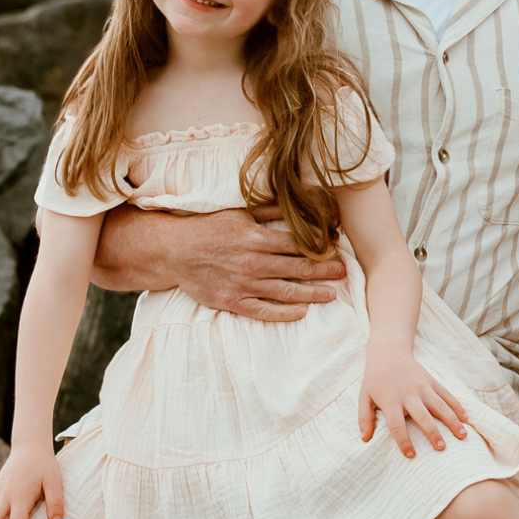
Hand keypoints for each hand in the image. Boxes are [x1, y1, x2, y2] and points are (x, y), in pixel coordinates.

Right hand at [106, 205, 346, 321]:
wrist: (173, 251)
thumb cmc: (208, 229)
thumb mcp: (238, 213)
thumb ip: (269, 211)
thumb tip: (298, 204)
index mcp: (256, 239)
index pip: (298, 245)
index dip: (320, 248)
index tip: (337, 250)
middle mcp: (253, 263)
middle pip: (298, 269)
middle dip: (325, 271)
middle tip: (344, 273)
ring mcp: (243, 284)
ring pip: (286, 292)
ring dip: (312, 293)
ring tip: (332, 295)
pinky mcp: (231, 301)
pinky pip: (263, 311)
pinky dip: (283, 313)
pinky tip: (301, 312)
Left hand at [359, 346, 469, 457]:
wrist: (389, 353)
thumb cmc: (375, 379)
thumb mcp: (364, 397)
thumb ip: (364, 418)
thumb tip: (364, 439)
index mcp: (391, 401)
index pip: (397, 425)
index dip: (404, 441)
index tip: (411, 455)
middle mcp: (409, 394)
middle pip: (423, 417)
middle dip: (433, 433)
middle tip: (441, 448)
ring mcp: (423, 387)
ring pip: (440, 406)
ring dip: (452, 421)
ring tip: (463, 436)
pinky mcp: (432, 381)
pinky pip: (447, 395)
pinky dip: (458, 407)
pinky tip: (466, 419)